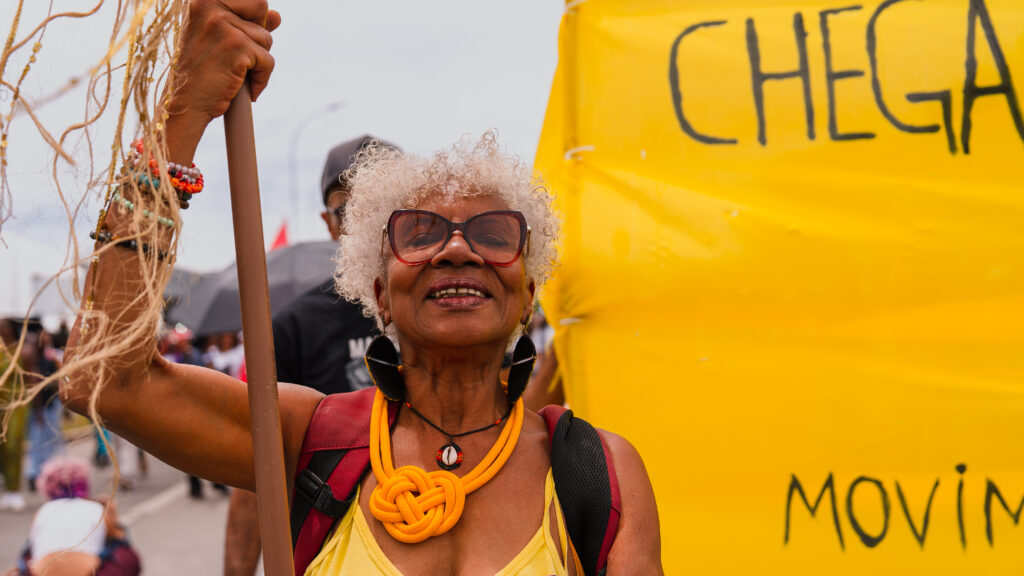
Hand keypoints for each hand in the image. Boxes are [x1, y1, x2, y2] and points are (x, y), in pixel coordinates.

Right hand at [163, 0, 280, 162]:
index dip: (253, 18)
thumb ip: (247, 24)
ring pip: (266, 38)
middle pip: (261, 8)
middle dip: (258, 35)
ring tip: (234, 74)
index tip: (240, 37)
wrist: (185, 105)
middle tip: (239, 56)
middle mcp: (208, 5)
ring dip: (257, 61)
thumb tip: (277, 15)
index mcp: (201, 0)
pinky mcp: (236, 47)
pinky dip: (261, 79)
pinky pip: (267, 60)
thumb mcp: (221, 42)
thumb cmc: (200, 74)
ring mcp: (221, 25)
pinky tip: (244, 88)